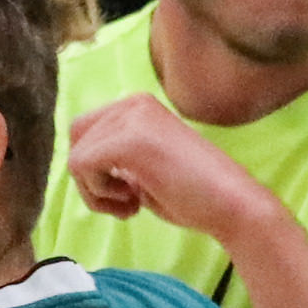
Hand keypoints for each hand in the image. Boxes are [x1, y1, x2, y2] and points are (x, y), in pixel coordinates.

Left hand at [67, 95, 273, 244]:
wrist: (232, 204)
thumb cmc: (194, 195)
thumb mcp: (144, 167)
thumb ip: (114, 159)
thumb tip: (79, 165)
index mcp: (138, 106)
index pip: (85, 131)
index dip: (94, 170)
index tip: (126, 192)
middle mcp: (133, 103)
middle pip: (75, 140)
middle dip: (89, 179)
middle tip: (124, 201)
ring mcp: (131, 118)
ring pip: (76, 156)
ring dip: (96, 192)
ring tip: (131, 204)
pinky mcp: (128, 140)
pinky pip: (81, 166)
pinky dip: (98, 194)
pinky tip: (132, 202)